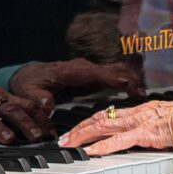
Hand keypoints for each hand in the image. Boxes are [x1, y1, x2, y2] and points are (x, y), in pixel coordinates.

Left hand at [5, 58, 140, 115]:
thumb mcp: (29, 93)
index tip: (126, 82)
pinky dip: (126, 80)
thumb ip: (38, 100)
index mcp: (70, 71)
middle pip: (110, 69)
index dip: (110, 76)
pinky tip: (136, 90)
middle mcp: (83, 68)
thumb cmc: (30, 84)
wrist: (31, 75)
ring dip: (130, 79)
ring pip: (115, 70)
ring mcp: (89, 70)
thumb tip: (46, 105)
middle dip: (127, 78)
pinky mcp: (93, 76)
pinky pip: (113, 75)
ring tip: (143, 93)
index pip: (93, 72)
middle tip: (142, 93)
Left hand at [60, 97, 172, 156]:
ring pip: (103, 126)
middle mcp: (136, 114)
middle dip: (78, 129)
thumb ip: (155, 128)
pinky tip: (92, 152)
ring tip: (68, 144)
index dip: (89, 122)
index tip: (77, 130)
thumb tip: (151, 136)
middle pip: (99, 119)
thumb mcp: (167, 121)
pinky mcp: (146, 134)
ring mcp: (139, 123)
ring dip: (83, 136)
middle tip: (63, 139)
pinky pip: (120, 140)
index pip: (108, 115)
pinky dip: (104, 146)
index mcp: (140, 111)